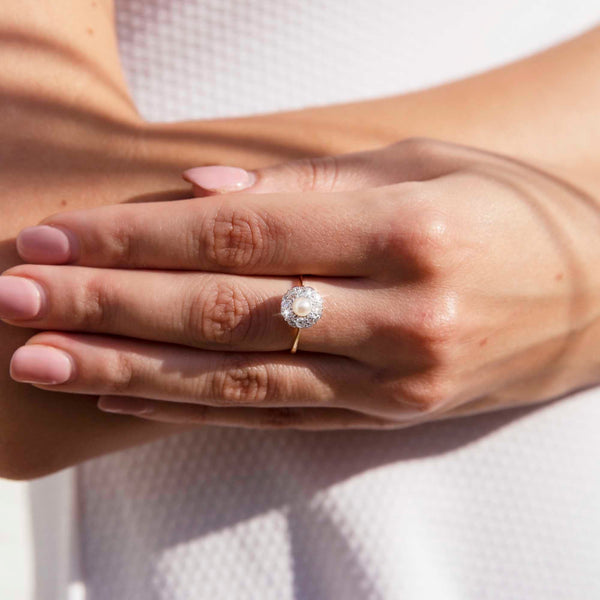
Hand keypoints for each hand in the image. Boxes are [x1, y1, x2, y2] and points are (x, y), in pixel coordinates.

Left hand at [3, 139, 599, 429]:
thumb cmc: (511, 211)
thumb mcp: (422, 167)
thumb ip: (306, 183)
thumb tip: (201, 189)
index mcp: (405, 230)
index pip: (239, 232)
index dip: (137, 238)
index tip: (55, 238)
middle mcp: (395, 314)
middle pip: (219, 311)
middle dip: (106, 306)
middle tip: (13, 301)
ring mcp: (392, 379)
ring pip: (234, 379)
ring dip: (127, 371)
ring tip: (39, 361)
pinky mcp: (389, 417)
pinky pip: (275, 415)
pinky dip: (193, 409)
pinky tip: (127, 400)